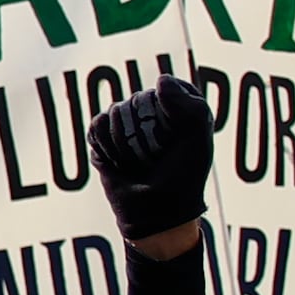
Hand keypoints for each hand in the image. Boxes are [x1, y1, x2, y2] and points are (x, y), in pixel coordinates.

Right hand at [91, 77, 217, 246]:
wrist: (155, 214)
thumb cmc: (183, 177)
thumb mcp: (197, 140)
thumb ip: (188, 105)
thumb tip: (160, 80)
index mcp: (178, 108)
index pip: (168, 87)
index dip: (170, 108)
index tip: (177, 134)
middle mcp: (151, 113)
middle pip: (137, 99)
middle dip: (144, 130)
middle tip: (156, 155)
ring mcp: (126, 125)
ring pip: (115, 112)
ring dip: (125, 143)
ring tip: (138, 162)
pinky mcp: (103, 138)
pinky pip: (97, 127)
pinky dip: (108, 147)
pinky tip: (120, 162)